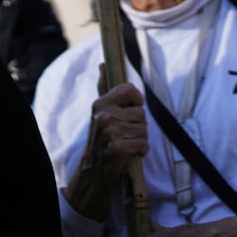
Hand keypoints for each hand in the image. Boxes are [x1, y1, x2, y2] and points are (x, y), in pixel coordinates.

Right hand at [63, 71, 148, 219]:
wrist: (92, 171)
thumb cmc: (100, 139)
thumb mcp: (100, 112)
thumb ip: (104, 87)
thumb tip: (103, 64)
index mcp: (100, 103)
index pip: (130, 90)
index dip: (135, 102)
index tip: (129, 112)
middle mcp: (104, 116)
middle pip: (141, 114)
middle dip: (137, 126)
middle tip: (123, 135)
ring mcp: (110, 133)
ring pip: (144, 130)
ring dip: (139, 139)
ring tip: (125, 144)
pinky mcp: (118, 149)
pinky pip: (144, 145)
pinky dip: (141, 151)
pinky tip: (129, 154)